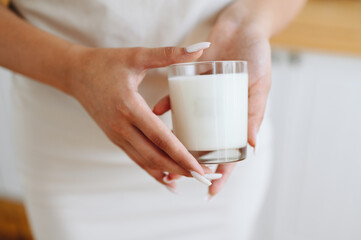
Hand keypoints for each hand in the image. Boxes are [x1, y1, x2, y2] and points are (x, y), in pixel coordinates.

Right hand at [68, 46, 210, 189]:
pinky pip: (136, 158)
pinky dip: (152, 170)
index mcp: (129, 107)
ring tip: (189, 179)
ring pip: (144, 161)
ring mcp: (116, 135)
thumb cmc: (106, 63)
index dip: (181, 155)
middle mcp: (121, 126)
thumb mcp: (136, 56)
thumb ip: (168, 54)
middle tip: (203, 178)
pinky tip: (166, 178)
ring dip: (167, 172)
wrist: (76, 74)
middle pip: (154, 156)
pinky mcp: (115, 138)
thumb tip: (199, 49)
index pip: (160, 137)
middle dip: (179, 169)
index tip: (199, 168)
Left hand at [154, 21, 270, 196]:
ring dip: (177, 139)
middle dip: (194, 161)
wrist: (241, 26)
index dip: (222, 173)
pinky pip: (177, 99)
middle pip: (206, 144)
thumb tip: (251, 144)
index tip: (210, 190)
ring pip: (189, 125)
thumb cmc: (257, 55)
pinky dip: (167, 105)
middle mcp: (219, 112)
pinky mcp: (192, 83)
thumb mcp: (260, 84)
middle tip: (180, 176)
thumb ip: (255, 112)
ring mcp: (205, 100)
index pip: (230, 152)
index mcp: (238, 117)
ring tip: (163, 151)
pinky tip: (156, 111)